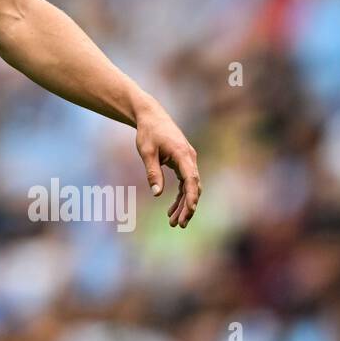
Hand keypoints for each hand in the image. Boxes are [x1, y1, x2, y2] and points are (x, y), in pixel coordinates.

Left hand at [133, 97, 201, 227]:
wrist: (151, 116)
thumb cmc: (148, 132)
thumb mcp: (146, 151)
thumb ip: (152, 172)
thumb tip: (156, 193)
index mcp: (182, 154)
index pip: (191, 178)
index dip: (191, 196)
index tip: (190, 210)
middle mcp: (189, 158)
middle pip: (193, 187)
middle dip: (188, 207)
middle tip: (179, 224)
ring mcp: (188, 161)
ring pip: (190, 187)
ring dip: (184, 205)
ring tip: (175, 222)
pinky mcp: (183, 163)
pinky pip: (185, 183)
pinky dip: (180, 196)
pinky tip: (172, 209)